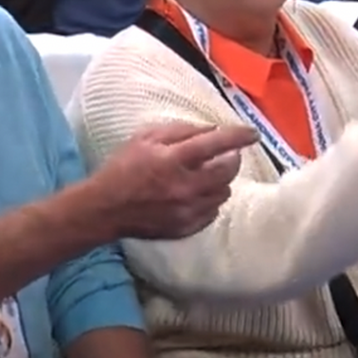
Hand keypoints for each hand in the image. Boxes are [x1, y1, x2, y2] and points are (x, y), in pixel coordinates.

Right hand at [92, 122, 258, 239]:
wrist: (106, 208)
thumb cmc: (122, 168)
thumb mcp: (144, 139)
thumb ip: (178, 131)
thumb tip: (210, 130)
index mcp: (173, 160)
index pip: (216, 144)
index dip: (238, 136)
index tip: (252, 134)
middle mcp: (186, 187)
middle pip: (227, 172)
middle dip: (232, 159)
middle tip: (226, 154)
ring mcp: (188, 210)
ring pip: (223, 193)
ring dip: (221, 181)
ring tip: (207, 175)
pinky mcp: (187, 227)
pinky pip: (212, 212)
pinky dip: (210, 200)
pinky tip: (196, 194)